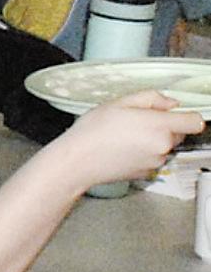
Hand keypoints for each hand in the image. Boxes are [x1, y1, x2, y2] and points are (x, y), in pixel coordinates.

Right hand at [53, 90, 204, 186]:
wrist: (77, 161)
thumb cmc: (92, 132)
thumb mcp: (119, 103)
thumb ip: (151, 98)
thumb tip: (169, 103)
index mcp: (159, 125)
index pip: (195, 121)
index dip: (186, 115)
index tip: (175, 113)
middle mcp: (162, 146)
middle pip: (179, 133)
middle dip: (165, 126)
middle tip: (138, 122)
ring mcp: (155, 161)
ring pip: (165, 146)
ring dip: (153, 140)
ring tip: (125, 137)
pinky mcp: (146, 173)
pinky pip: (153, 158)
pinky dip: (143, 154)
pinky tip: (123, 149)